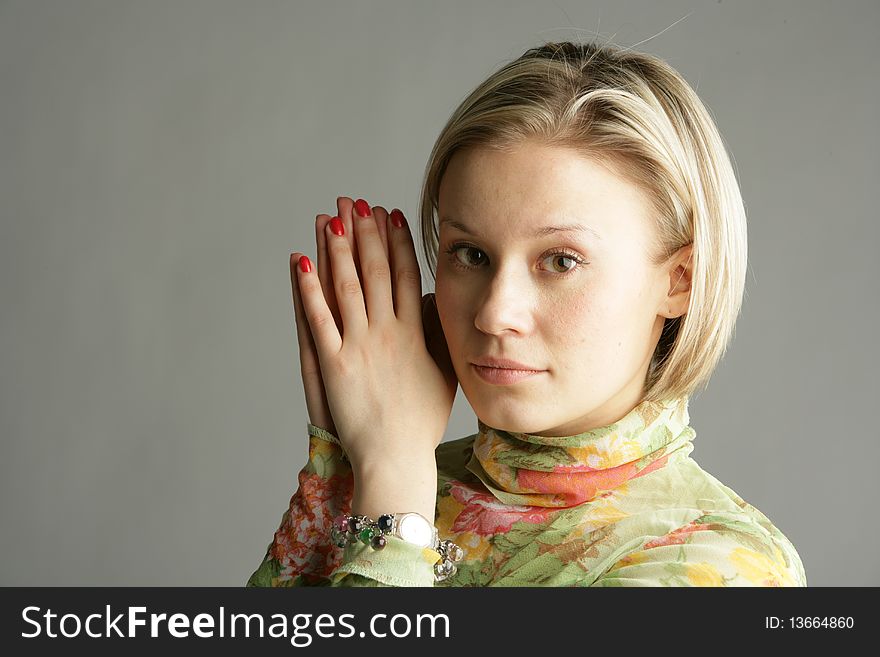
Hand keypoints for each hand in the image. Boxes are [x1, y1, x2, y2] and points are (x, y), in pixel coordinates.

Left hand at [290, 199, 456, 459]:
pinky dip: (309, 289)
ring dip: (338, 250)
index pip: (407, 278)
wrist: (396, 457)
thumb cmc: (421, 422)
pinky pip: (319, 320)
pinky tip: (301, 262)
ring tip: (330, 218)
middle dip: (366, 234)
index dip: (398, 243)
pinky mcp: (333, 365)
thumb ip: (440, 337)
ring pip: (347, 288)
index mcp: (415, 335)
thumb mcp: (444, 375)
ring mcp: (359, 347)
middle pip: (376, 273)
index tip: (392, 214)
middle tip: (357, 202)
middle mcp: (388, 334)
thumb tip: (437, 303)